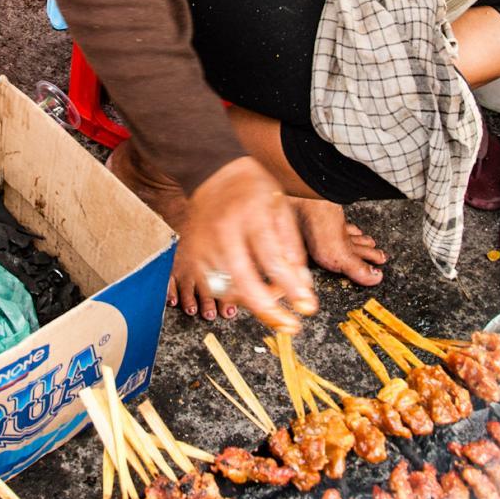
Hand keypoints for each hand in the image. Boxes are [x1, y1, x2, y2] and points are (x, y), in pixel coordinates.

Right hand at [176, 157, 318, 332]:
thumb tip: (302, 285)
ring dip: (253, 302)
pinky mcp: (192, 256)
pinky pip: (213, 287)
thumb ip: (292, 247)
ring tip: (272, 297)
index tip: (307, 307)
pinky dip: (233, 295)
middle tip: (290, 326)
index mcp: (250, 216)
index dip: (291, 288)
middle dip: (269, 311)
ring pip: (228, 289)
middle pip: (245, 282)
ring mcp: (203, 245)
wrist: (211, 172)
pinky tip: (249, 290)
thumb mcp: (281, 208)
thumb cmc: (252, 188)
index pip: (273, 260)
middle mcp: (223, 233)